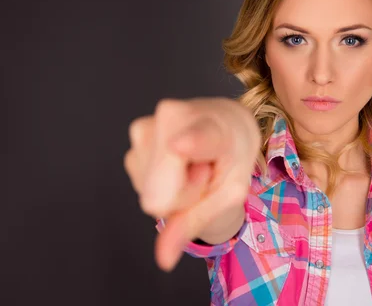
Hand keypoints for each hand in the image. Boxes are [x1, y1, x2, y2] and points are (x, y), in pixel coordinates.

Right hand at [124, 97, 260, 270]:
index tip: (179, 144)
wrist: (226, 124)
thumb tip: (163, 260)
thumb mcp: (230, 192)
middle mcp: (173, 116)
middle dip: (182, 196)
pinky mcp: (135, 136)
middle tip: (202, 173)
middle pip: (161, 194)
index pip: (196, 137)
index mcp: (213, 126)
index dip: (188, 145)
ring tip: (192, 163)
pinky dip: (161, 180)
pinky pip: (142, 183)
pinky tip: (176, 161)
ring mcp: (147, 125)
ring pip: (149, 192)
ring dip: (172, 188)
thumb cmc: (232, 155)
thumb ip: (197, 220)